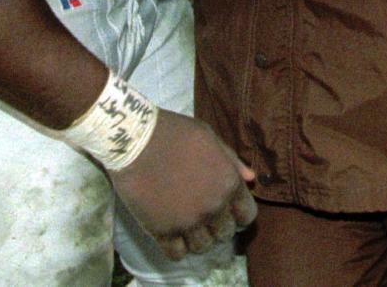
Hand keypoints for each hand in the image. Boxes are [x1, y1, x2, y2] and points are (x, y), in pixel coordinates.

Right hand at [110, 108, 256, 260]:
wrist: (135, 138)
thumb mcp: (208, 137)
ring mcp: (189, 222)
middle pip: (224, 234)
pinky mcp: (163, 231)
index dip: (237, 212)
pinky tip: (170, 231)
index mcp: (228, 183)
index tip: (224, 208)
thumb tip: (251, 179)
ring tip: (184, 221)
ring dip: (196, 237)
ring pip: (202, 247)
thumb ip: (231, 160)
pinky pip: (177, 254)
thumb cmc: (173, 131)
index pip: (247, 215)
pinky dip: (176, 246)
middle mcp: (213, 206)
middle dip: (216, 225)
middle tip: (200, 212)